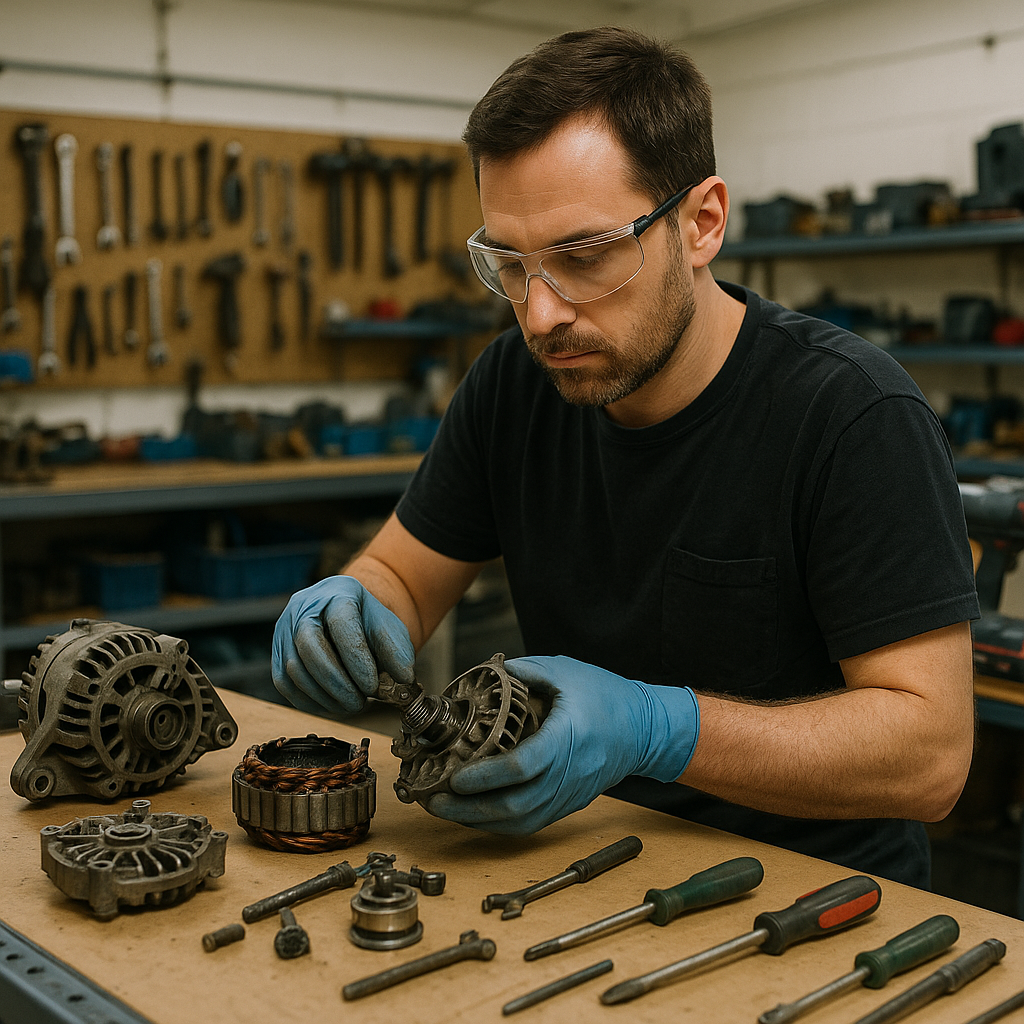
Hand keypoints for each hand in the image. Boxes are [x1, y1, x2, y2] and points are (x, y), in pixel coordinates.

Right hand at [272, 576, 414, 715]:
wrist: (346, 617)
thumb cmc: (368, 623)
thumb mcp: (389, 629)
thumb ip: (398, 650)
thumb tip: (403, 677)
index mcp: (337, 592)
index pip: (341, 622)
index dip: (356, 659)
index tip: (372, 686)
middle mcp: (304, 606)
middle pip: (309, 644)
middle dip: (336, 682)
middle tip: (359, 702)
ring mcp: (284, 628)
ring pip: (294, 668)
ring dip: (324, 695)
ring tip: (350, 705)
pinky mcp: (277, 652)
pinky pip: (284, 682)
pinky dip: (308, 700)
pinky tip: (331, 705)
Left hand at [427, 655, 699, 833]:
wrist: (645, 730)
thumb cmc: (607, 697)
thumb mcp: (566, 671)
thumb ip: (525, 670)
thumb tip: (488, 670)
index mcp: (567, 738)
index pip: (522, 767)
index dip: (484, 777)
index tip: (455, 774)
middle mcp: (567, 774)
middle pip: (514, 806)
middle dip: (468, 808)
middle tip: (434, 798)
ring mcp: (568, 795)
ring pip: (519, 822)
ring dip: (478, 821)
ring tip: (445, 808)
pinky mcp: (567, 805)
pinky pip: (529, 824)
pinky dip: (497, 825)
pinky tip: (473, 814)